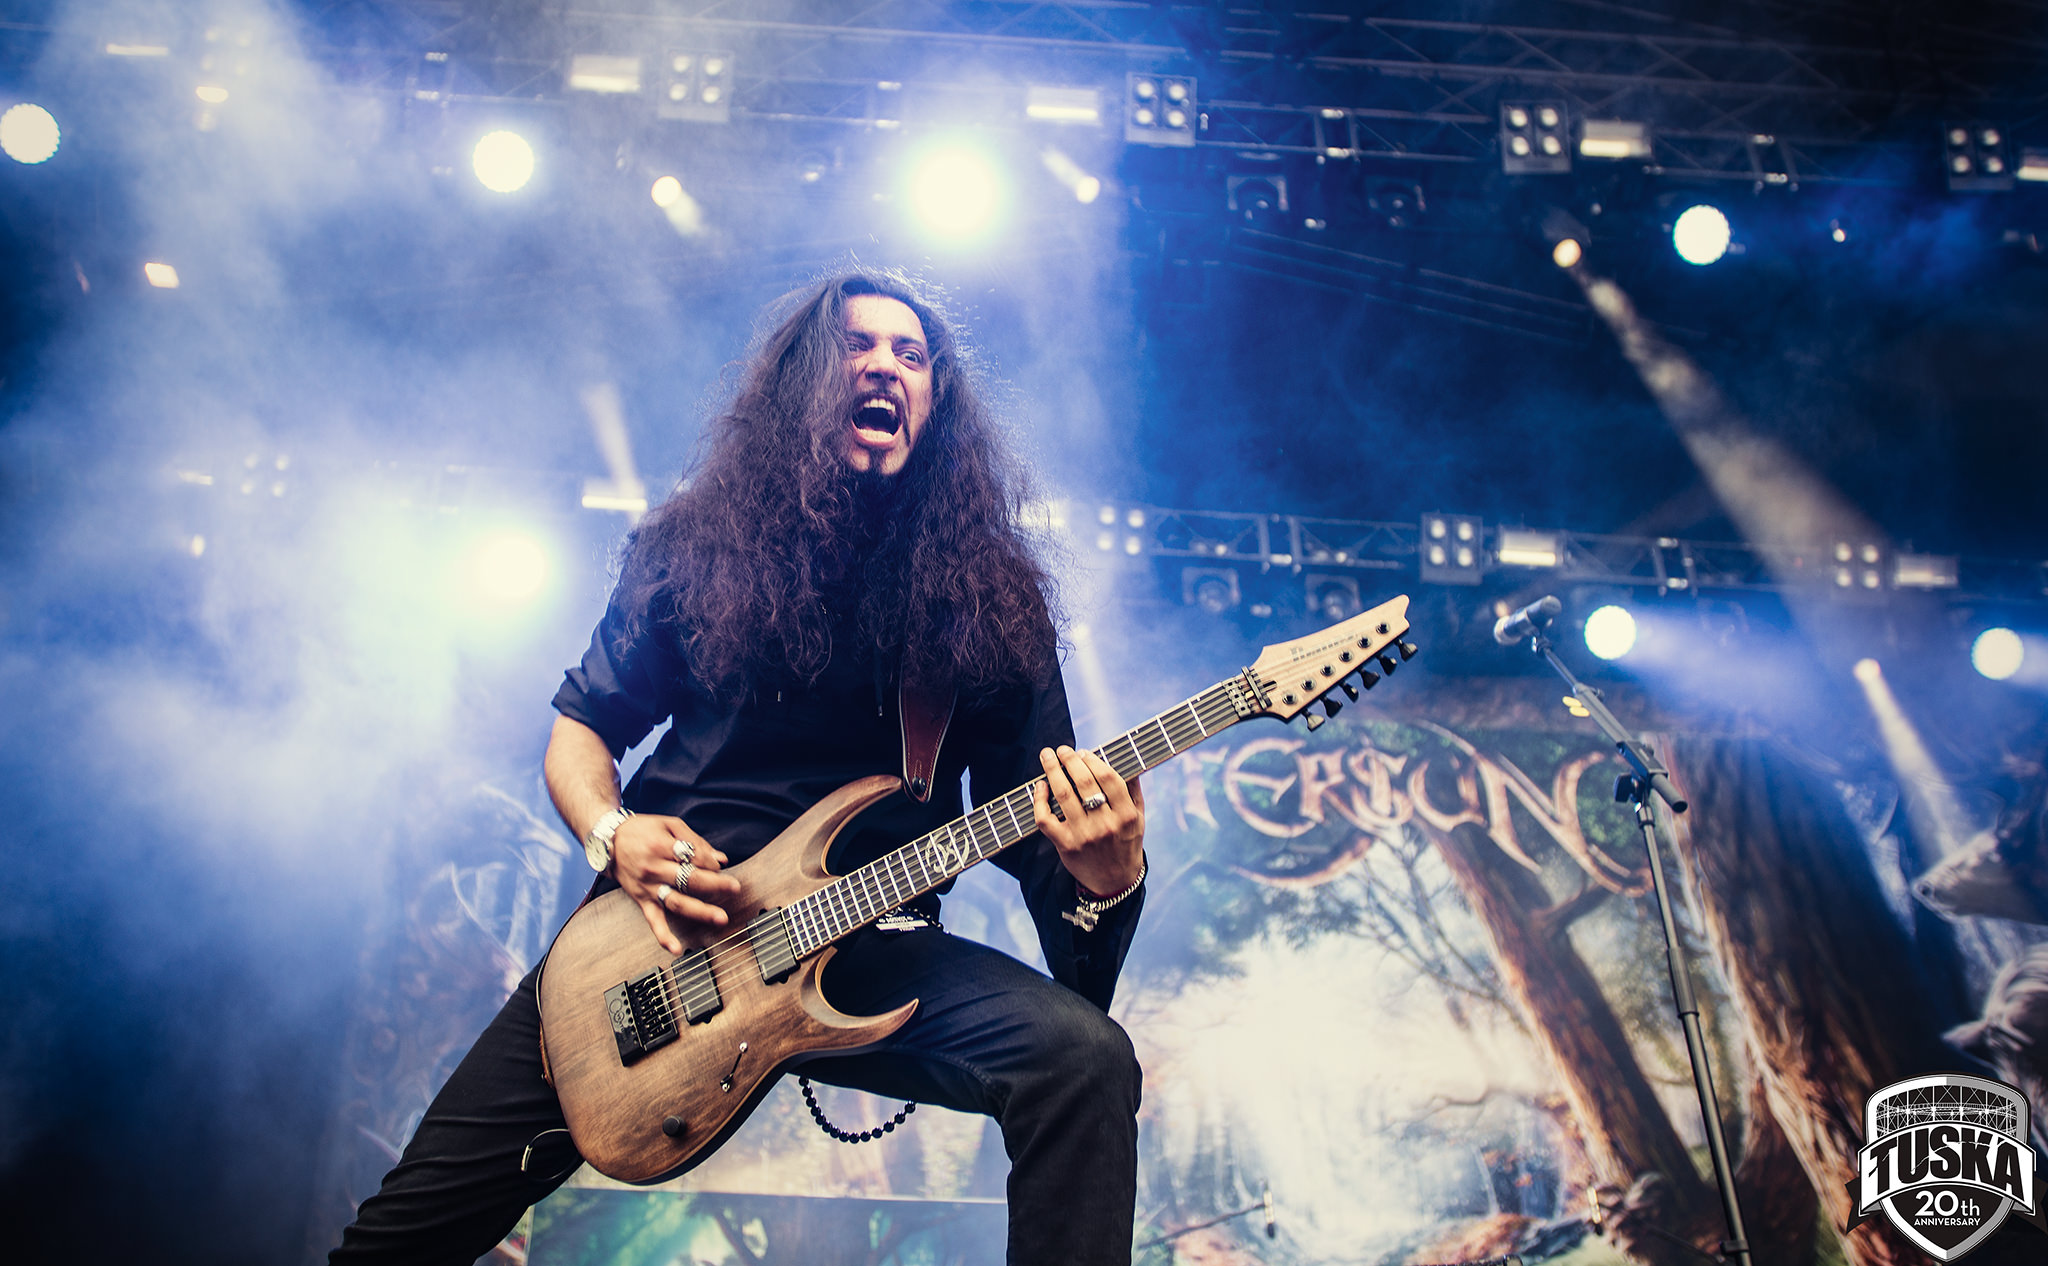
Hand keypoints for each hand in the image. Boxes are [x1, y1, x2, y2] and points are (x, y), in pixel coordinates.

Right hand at [611, 814, 739, 955]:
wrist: (607, 841)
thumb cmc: (641, 831)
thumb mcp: (668, 825)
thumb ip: (696, 841)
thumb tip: (721, 858)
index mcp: (661, 847)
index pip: (694, 857)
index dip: (711, 862)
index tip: (720, 865)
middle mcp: (654, 868)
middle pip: (689, 879)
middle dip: (715, 884)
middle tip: (735, 888)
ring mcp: (648, 887)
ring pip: (677, 902)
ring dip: (700, 911)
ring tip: (719, 917)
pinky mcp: (641, 900)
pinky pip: (653, 920)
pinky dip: (663, 936)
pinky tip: (676, 948)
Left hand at [1032, 745, 1144, 898]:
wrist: (1115, 882)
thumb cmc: (1126, 844)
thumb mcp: (1138, 819)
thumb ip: (1133, 790)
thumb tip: (1125, 759)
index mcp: (1126, 816)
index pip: (1108, 778)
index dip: (1093, 760)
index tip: (1083, 753)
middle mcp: (1106, 825)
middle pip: (1084, 783)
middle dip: (1070, 760)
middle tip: (1062, 749)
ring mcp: (1084, 836)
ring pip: (1063, 796)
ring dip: (1052, 771)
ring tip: (1047, 757)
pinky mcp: (1065, 846)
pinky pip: (1046, 819)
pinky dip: (1039, 800)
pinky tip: (1040, 787)